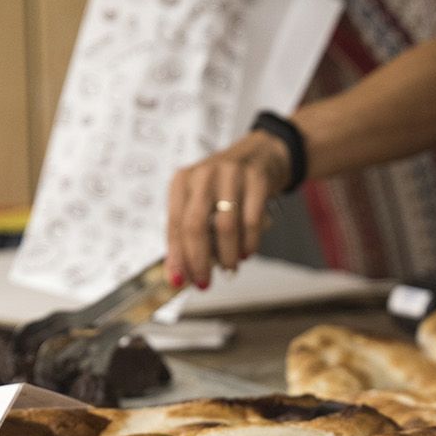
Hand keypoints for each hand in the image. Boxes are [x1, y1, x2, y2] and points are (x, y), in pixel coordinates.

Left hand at [166, 132, 290, 288]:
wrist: (260, 154)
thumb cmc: (225, 186)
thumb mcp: (200, 202)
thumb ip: (187, 235)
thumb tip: (178, 274)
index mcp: (182, 181)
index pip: (175, 224)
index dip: (177, 256)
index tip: (180, 280)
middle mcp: (203, 175)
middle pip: (195, 226)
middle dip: (199, 260)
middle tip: (204, 281)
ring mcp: (231, 174)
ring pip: (225, 226)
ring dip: (227, 255)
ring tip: (230, 267)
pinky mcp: (257, 179)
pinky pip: (251, 221)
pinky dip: (249, 243)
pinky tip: (247, 252)